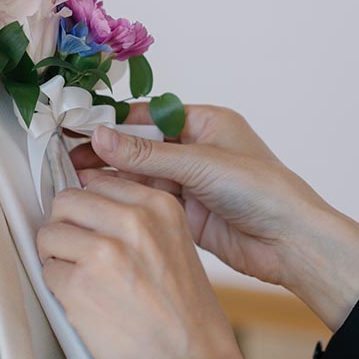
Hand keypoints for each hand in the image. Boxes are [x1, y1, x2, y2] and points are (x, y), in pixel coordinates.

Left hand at [36, 174, 249, 358]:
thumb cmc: (187, 316)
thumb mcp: (176, 246)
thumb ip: (138, 222)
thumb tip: (92, 212)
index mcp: (158, 207)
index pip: (97, 183)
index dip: (86, 209)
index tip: (84, 222)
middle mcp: (132, 221)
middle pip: (66, 202)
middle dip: (65, 228)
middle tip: (77, 253)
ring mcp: (103, 251)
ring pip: (49, 235)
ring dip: (58, 259)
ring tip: (83, 281)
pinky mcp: (79, 284)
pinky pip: (46, 273)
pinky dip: (58, 290)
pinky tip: (85, 303)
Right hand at [70, 105, 358, 330]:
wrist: (292, 243)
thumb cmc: (263, 190)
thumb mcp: (200, 164)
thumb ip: (146, 153)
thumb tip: (99, 136)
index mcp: (205, 123)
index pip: (148, 115)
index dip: (112, 120)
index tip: (77, 125)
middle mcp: (196, 150)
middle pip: (140, 146)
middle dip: (105, 150)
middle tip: (65, 155)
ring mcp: (190, 183)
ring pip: (140, 176)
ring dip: (110, 177)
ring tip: (72, 178)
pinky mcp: (186, 214)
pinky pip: (148, 202)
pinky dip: (124, 201)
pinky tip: (98, 200)